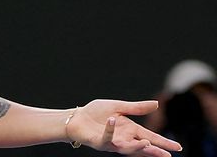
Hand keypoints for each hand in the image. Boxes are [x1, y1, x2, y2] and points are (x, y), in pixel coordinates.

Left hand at [66, 100, 181, 156]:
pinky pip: (106, 138)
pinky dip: (109, 130)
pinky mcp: (99, 142)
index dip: (163, 142)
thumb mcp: (118, 107)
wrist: (76, 117)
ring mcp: (112, 142)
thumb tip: (157, 104)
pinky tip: (113, 121)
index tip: (178, 147)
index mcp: (130, 129)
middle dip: (155, 151)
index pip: (150, 136)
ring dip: (137, 147)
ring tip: (148, 143)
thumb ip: (136, 108)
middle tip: (168, 155)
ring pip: (127, 148)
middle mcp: (123, 138)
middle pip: (142, 146)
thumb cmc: (96, 113)